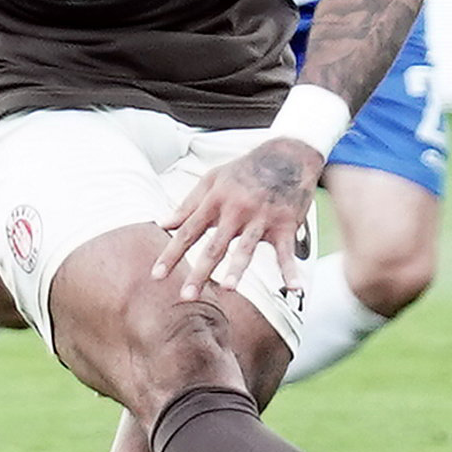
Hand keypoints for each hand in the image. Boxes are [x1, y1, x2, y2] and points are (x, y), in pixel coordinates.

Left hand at [153, 135, 319, 301]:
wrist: (287, 154)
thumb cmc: (245, 170)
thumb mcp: (212, 179)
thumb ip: (188, 204)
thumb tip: (162, 224)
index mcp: (216, 199)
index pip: (188, 231)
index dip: (172, 253)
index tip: (156, 275)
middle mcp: (237, 210)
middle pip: (214, 246)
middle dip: (200, 272)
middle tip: (186, 296)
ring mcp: (262, 218)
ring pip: (247, 248)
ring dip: (237, 269)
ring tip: (228, 288)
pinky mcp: (285, 224)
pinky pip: (287, 251)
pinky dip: (291, 270)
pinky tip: (294, 288)